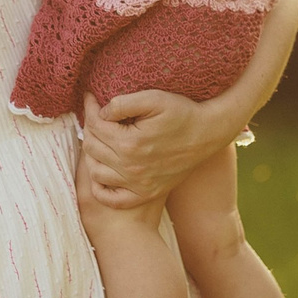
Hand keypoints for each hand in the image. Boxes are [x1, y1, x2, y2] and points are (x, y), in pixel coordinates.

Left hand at [78, 91, 233, 206]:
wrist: (207, 134)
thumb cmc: (182, 113)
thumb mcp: (153, 98)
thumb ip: (122, 103)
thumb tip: (100, 112)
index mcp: (129, 143)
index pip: (95, 125)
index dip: (89, 108)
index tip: (90, 98)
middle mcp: (130, 168)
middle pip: (91, 148)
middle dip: (89, 128)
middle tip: (96, 116)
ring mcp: (138, 184)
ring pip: (95, 172)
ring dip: (92, 154)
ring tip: (99, 139)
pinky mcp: (145, 193)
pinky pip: (112, 199)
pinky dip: (100, 188)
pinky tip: (103, 171)